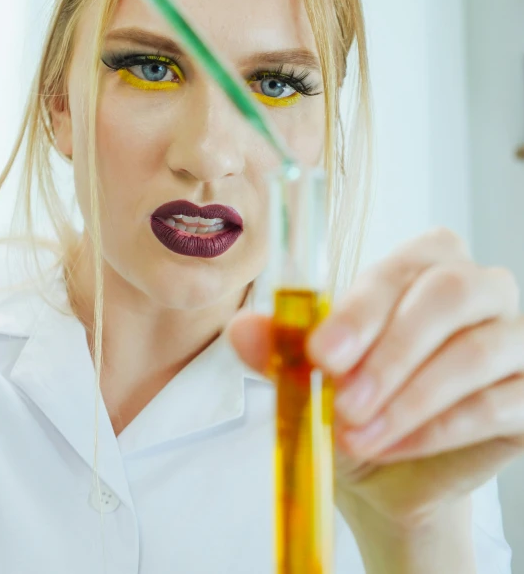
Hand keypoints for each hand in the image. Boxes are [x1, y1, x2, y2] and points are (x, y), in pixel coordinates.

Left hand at [227, 227, 523, 530]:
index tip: (322, 353)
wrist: (387, 471)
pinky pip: (498, 403)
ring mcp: (513, 339)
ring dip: (409, 398)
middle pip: (451, 294)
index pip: (403, 265)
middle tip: (344, 401)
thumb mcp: (312, 375)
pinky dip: (438, 430)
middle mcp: (479, 290)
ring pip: (475, 352)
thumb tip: (241, 328)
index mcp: (425, 266)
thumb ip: (283, 347)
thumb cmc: (354, 406)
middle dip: (392, 351)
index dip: (363, 308)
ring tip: (358, 436)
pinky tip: (393, 447)